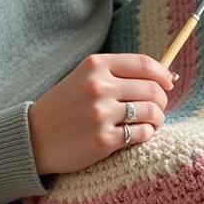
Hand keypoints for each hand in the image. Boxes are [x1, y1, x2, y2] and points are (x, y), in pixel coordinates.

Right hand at [28, 53, 174, 174]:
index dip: (163, 73)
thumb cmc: (64, 106)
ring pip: (150, 112)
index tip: (169, 82)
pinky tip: (139, 134)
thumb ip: (117, 74)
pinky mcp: (103, 140)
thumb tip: (164, 76)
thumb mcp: (84, 78)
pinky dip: (147, 134)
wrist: (34, 138)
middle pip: (151, 88)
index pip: (144, 63)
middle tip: (158, 106)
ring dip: (157, 118)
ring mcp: (101, 114)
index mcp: (95, 65)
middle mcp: (99, 86)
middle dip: (162, 99)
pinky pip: (141, 134)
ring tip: (151, 122)